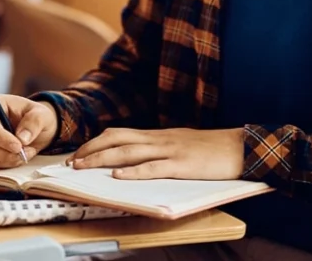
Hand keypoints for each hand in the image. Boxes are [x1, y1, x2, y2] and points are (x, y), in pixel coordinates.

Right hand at [0, 95, 58, 167]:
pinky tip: (17, 157)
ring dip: (6, 159)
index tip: (18, 146)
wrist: (32, 128)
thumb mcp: (41, 114)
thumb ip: (34, 122)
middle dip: (3, 152)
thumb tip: (22, 138)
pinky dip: (3, 164)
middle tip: (24, 154)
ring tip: (25, 153)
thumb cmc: (34, 116)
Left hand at [69, 127, 243, 179]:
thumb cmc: (210, 149)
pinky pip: (153, 168)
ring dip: (102, 159)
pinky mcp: (181, 165)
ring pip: (128, 152)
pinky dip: (133, 172)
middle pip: (116, 139)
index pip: (118, 134)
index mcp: (156, 135)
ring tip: (83, 166)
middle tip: (72, 161)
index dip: (96, 142)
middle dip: (91, 149)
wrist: (239, 146)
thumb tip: (134, 160)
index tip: (79, 152)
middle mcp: (158, 139)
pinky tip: (118, 176)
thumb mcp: (178, 144)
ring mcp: (169, 150)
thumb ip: (157, 149)